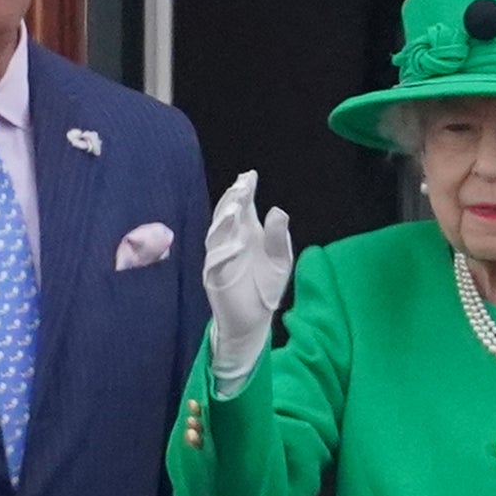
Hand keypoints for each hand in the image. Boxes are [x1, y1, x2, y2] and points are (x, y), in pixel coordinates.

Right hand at [201, 170, 292, 390]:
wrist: (254, 320)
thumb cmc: (265, 286)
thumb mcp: (281, 260)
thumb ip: (279, 237)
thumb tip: (277, 209)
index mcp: (246, 233)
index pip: (243, 207)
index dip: (244, 191)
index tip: (249, 176)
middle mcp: (229, 241)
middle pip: (226, 215)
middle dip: (232, 200)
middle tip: (241, 186)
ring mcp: (219, 258)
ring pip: (216, 235)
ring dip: (223, 221)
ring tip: (234, 209)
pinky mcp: (214, 278)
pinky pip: (215, 262)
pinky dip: (225, 253)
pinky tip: (236, 244)